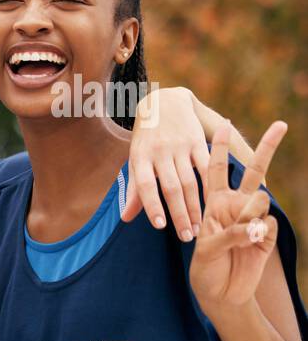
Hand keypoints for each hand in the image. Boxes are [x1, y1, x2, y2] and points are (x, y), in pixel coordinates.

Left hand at [123, 87, 208, 240]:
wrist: (163, 103)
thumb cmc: (146, 140)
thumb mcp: (136, 160)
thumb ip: (135, 190)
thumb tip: (127, 219)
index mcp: (140, 158)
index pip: (145, 186)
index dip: (152, 206)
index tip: (161, 226)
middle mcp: (159, 152)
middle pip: (171, 188)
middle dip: (179, 214)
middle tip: (187, 237)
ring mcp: (179, 146)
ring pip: (189, 181)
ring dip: (195, 206)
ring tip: (200, 227)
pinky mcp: (197, 141)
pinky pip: (206, 166)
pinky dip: (210, 185)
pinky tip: (214, 203)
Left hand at [190, 121, 286, 314]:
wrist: (221, 293)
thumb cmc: (205, 268)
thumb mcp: (207, 247)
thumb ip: (229, 232)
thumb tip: (258, 225)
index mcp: (214, 203)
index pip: (216, 170)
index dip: (219, 148)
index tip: (224, 123)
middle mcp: (235, 206)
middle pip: (253, 171)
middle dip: (267, 147)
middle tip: (281, 124)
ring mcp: (253, 219)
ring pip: (260, 201)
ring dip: (249, 215)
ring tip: (240, 234)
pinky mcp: (267, 235)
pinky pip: (267, 224)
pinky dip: (257, 233)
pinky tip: (252, 243)